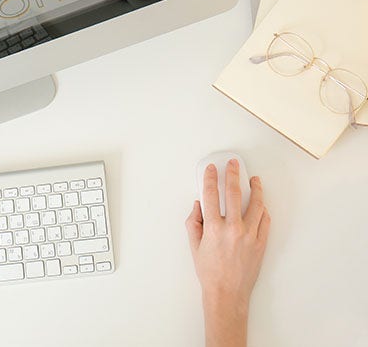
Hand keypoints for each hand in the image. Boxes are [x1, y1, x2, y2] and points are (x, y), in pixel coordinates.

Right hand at [185, 159, 270, 346]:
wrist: (227, 293)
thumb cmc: (209, 272)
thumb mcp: (194, 246)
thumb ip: (194, 222)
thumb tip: (199, 205)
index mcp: (213, 228)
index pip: (211, 195)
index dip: (211, 178)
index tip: (212, 169)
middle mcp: (233, 229)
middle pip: (234, 193)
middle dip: (233, 175)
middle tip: (234, 165)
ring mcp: (249, 235)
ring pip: (256, 205)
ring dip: (256, 189)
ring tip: (255, 180)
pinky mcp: (261, 243)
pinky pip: (265, 221)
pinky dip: (263, 210)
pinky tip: (261, 204)